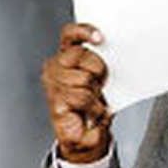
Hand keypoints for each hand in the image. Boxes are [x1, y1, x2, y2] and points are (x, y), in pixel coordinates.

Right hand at [42, 23, 111, 162]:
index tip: (100, 38)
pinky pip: (81, 96)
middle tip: (100, 84)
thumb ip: (105, 63)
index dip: (84, 32)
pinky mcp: (55, 101)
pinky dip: (93, 107)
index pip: (70, 35)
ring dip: (96, 93)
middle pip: (80, 54)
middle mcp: (55, 67)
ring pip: (83, 78)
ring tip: (95, 102)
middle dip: (97, 70)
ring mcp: (53, 84)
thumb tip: (115, 51)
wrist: (88, 135)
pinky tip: (91, 112)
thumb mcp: (104, 82)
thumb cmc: (96, 104)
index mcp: (67, 57)